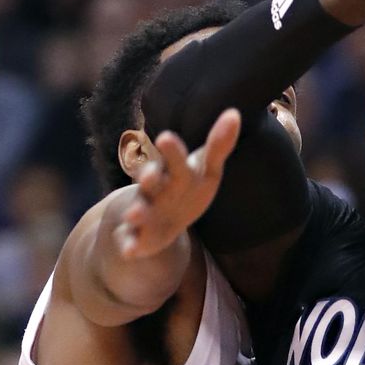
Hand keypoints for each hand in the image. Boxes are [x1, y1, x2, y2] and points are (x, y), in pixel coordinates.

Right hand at [115, 108, 241, 258]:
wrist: (158, 220)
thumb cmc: (185, 188)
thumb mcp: (205, 170)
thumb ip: (218, 145)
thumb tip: (234, 113)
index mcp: (171, 171)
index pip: (172, 159)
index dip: (171, 151)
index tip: (166, 137)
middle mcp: (154, 189)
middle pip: (151, 182)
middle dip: (149, 177)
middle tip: (150, 174)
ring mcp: (144, 212)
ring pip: (139, 211)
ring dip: (137, 213)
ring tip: (134, 215)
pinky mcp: (138, 237)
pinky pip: (132, 241)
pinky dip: (130, 246)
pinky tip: (130, 251)